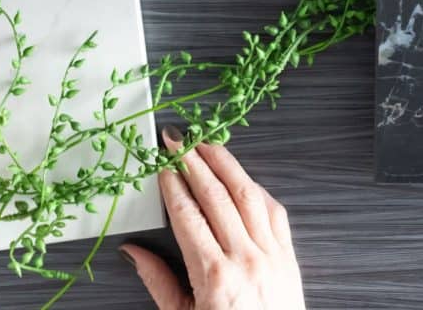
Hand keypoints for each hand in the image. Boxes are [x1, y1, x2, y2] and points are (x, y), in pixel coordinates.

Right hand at [122, 130, 305, 309]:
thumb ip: (158, 282)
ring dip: (227, 164)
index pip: (189, 215)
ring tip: (208, 143)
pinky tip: (242, 177)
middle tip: (177, 140)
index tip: (161, 164)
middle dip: (194, 162)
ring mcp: (271, 254)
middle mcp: (246, 258)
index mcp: (214, 276)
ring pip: (248, 194)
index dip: (173, 185)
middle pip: (217, 196)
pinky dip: (255, 188)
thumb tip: (133, 251)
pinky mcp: (289, 255)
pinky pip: (273, 211)